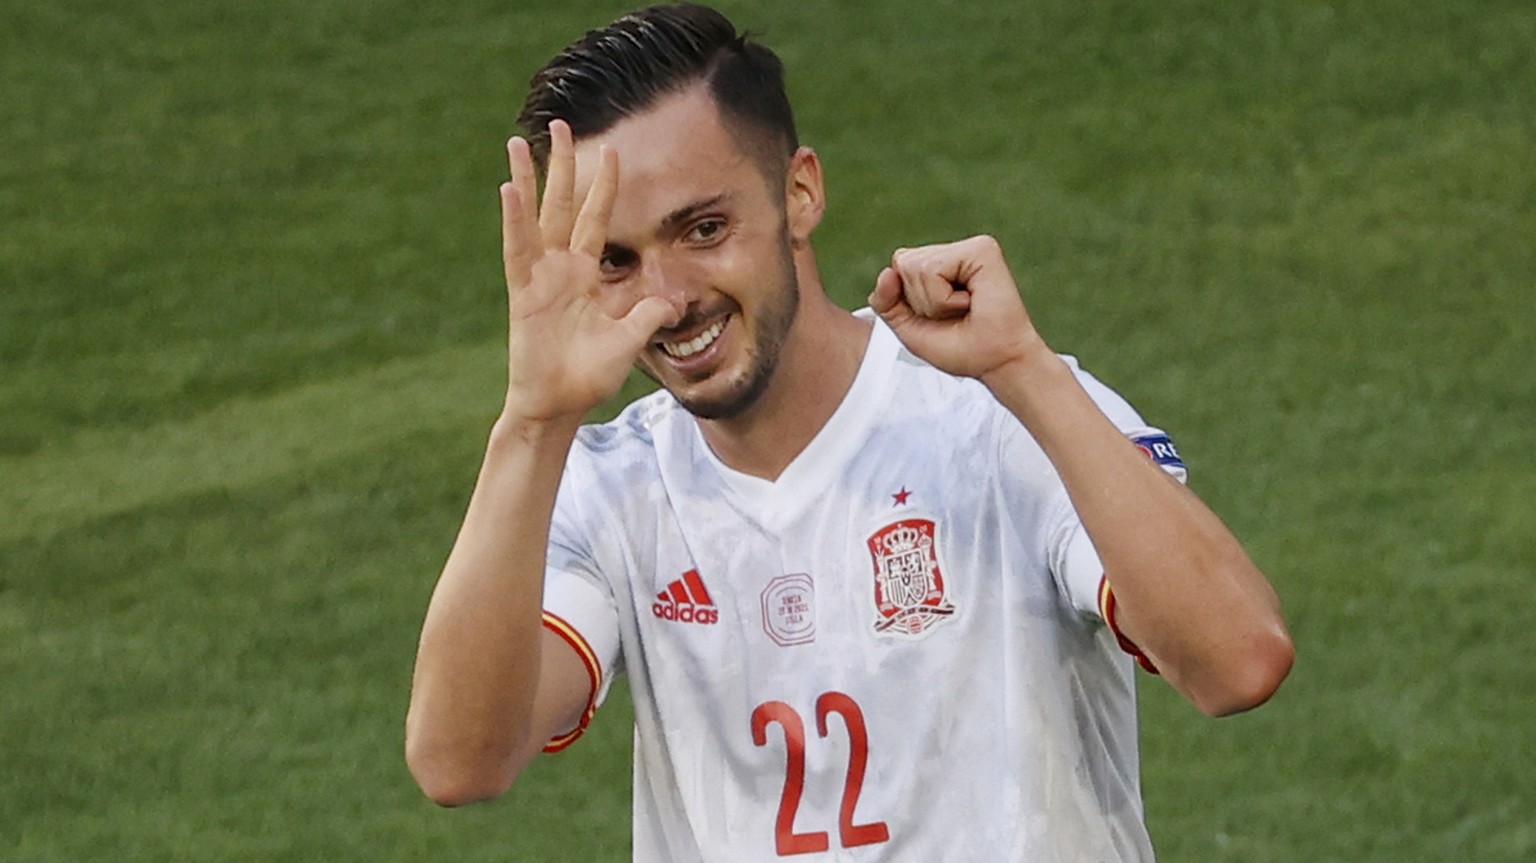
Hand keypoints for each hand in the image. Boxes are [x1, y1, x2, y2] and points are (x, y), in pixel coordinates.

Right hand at [499, 120, 680, 424]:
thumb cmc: (589, 376)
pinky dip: (514, 220)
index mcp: (586, 274)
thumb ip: (650, 316)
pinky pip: (518, 249)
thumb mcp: (630, 341)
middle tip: (561, 125)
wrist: (558, 404)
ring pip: (533, 217)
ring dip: (528, 180)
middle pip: (561, 205)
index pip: (597, 219)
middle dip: (562, 165)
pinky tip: (510, 189)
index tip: (612, 150)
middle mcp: (560, 268)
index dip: (604, 186)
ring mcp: (538, 277)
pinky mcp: (522, 292)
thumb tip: (677, 302)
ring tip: (519, 142)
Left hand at [868, 235, 1049, 381]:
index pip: (897, 267)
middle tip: (953, 314)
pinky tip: (970, 301)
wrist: (996, 362)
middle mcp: (954, 253)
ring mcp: (969, 248)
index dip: (909, 300)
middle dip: (920, 301)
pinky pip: (932, 269)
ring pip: (914, 266)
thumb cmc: (962, 348)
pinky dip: (943, 298)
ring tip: (962, 309)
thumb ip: (886, 302)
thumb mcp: (909, 328)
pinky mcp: (981, 249)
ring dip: (934, 302)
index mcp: (939, 265)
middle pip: (903, 262)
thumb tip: (886, 272)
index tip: (940, 317)